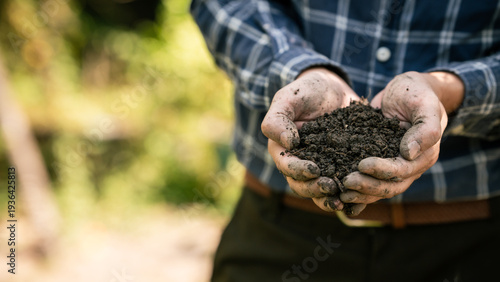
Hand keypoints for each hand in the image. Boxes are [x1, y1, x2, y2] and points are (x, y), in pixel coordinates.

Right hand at [262, 67, 359, 211]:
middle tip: (331, 187)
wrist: (332, 88)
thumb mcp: (289, 98)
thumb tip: (288, 144)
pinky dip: (348, 196)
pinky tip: (359, 198)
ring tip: (343, 200)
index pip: (287, 166)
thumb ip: (279, 119)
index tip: (315, 169)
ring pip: (320, 192)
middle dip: (315, 189)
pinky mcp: (340, 167)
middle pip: (302, 185)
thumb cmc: (306, 90)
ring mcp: (321, 167)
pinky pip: (341, 187)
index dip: (299, 171)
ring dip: (329, 199)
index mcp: (283, 150)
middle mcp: (300, 163)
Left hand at [340, 71, 463, 214]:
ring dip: (360, 193)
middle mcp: (410, 166)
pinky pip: (369, 182)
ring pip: (379, 189)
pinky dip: (357, 192)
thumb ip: (425, 129)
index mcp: (424, 156)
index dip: (382, 170)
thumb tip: (408, 154)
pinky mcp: (379, 163)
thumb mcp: (425, 105)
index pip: (402, 170)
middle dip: (367, 186)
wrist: (407, 89)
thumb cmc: (417, 93)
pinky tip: (339, 195)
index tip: (361, 165)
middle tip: (345, 182)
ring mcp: (394, 167)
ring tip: (340, 192)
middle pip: (390, 186)